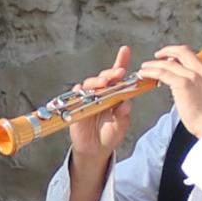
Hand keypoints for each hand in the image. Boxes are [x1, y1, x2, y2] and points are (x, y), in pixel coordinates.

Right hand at [65, 48, 141, 176]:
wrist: (94, 150)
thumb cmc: (109, 135)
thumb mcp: (120, 127)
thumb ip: (123, 116)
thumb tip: (126, 105)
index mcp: (115, 95)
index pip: (118, 77)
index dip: (121, 62)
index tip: (125, 50)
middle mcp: (102, 94)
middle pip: (105, 77)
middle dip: (111, 73)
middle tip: (118, 73)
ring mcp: (88, 98)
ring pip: (90, 84)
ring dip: (97, 81)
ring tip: (105, 83)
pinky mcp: (76, 105)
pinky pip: (75, 95)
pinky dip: (78, 91)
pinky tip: (81, 90)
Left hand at [145, 41, 201, 137]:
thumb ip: (196, 81)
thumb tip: (180, 78)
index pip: (191, 54)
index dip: (177, 53)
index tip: (169, 57)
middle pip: (182, 51)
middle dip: (166, 51)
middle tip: (156, 56)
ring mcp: (192, 76)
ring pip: (168, 63)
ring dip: (154, 64)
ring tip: (145, 67)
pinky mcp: (183, 84)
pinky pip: (163, 73)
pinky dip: (151, 72)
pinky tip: (145, 74)